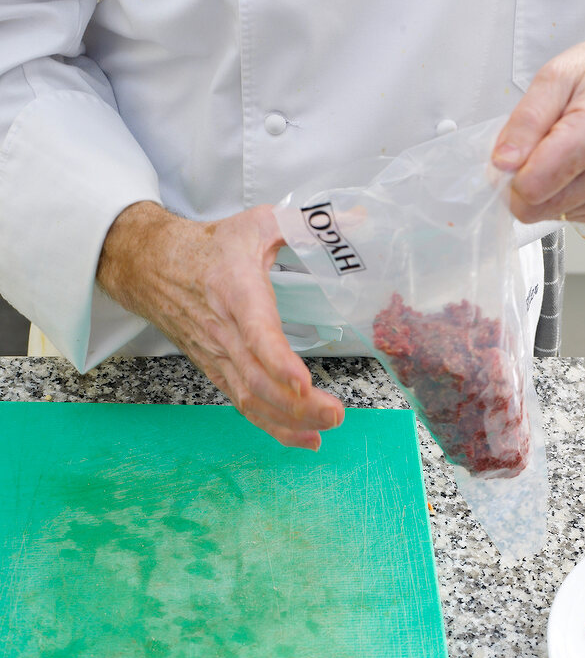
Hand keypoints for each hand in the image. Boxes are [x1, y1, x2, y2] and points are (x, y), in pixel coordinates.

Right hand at [96, 202, 343, 449]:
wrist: (152, 267)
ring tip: (326, 428)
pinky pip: (244, 405)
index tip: (302, 381)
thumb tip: (358, 220)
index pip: (255, 330)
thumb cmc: (212, 247)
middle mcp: (223, 330)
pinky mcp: (217, 371)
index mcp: (235, 289)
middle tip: (335, 413)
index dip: (276, 359)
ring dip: (289, 421)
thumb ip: (308, 223)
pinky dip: (274, 427)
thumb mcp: (259, 222)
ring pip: (250, 398)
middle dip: (297, 403)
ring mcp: (218, 356)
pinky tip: (305, 437)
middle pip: (257, 378)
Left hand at [492, 36, 584, 225]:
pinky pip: (567, 216)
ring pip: (548, 215)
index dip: (509, 174)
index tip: (515, 152)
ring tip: (562, 151)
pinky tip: (576, 166)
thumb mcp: (557, 76)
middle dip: (522, 183)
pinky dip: (562, 194)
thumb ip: (525, 122)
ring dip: (544, 187)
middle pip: (534, 209)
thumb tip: (502, 164)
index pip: (530, 189)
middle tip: (535, 150)